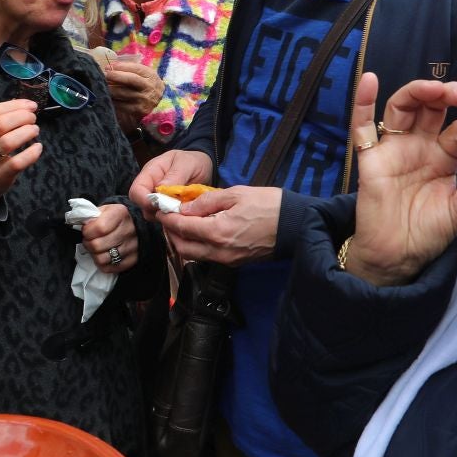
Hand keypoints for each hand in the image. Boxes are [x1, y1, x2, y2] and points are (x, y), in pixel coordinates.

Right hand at [0, 99, 41, 203]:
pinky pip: (18, 162)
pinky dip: (31, 153)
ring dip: (26, 132)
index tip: (30, 105)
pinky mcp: (0, 175)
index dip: (15, 106)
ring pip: (8, 142)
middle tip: (32, 118)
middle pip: (0, 124)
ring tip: (34, 130)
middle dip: (21, 117)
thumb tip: (22, 104)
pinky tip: (37, 147)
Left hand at [79, 203, 138, 272]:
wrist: (134, 224)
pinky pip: (109, 268)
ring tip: (96, 248)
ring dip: (94, 254)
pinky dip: (102, 264)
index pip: (99, 228)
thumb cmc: (115, 217)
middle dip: (88, 243)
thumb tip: (82, 224)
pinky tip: (103, 254)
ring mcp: (132, 247)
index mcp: (121, 213)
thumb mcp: (105, 209)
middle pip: (97, 245)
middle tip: (89, 240)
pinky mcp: (132, 260)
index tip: (86, 231)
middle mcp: (128, 230)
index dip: (87, 232)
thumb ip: (92, 215)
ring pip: (102, 259)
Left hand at [103, 59, 164, 129]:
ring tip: (102, 84)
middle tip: (104, 74)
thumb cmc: (145, 85)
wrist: (155, 104)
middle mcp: (149, 87)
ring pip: (122, 92)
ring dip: (110, 88)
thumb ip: (131, 69)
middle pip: (130, 80)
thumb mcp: (144, 75)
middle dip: (115, 76)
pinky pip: (120, 104)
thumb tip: (111, 66)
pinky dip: (112, 99)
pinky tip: (106, 95)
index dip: (121, 66)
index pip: (136, 68)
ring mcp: (144, 100)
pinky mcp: (138, 110)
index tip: (110, 66)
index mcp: (151, 76)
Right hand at [129, 148, 212, 211]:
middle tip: (177, 210)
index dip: (144, 201)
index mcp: (150, 174)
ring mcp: (158, 200)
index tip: (161, 205)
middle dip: (157, 211)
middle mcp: (150, 188)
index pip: (136, 191)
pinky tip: (185, 215)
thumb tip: (160, 190)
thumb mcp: (186, 163)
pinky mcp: (167, 209)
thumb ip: (175, 175)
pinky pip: (166, 219)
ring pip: (154, 215)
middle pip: (143, 207)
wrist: (203, 166)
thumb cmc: (193, 161)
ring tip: (184, 211)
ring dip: (167, 217)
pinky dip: (174, 220)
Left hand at [157, 186, 280, 266]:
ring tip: (182, 223)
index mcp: (217, 232)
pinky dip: (196, 246)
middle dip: (170, 232)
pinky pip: (207, 257)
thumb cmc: (268, 205)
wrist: (295, 226)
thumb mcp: (235, 194)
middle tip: (169, 215)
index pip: (181, 227)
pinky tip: (199, 231)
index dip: (167, 217)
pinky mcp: (234, 262)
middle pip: (181, 247)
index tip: (160, 207)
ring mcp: (226, 260)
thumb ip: (206, 202)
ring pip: (193, 255)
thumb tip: (184, 208)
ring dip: (182, 240)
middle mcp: (218, 251)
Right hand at [342, 72, 456, 285]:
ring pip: (403, 108)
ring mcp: (394, 149)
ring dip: (418, 92)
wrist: (396, 256)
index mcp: (444, 157)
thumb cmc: (427, 233)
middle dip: (447, 94)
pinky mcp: (370, 159)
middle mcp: (419, 147)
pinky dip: (362, 102)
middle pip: (431, 107)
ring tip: (435, 89)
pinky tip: (369, 81)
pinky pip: (362, 127)